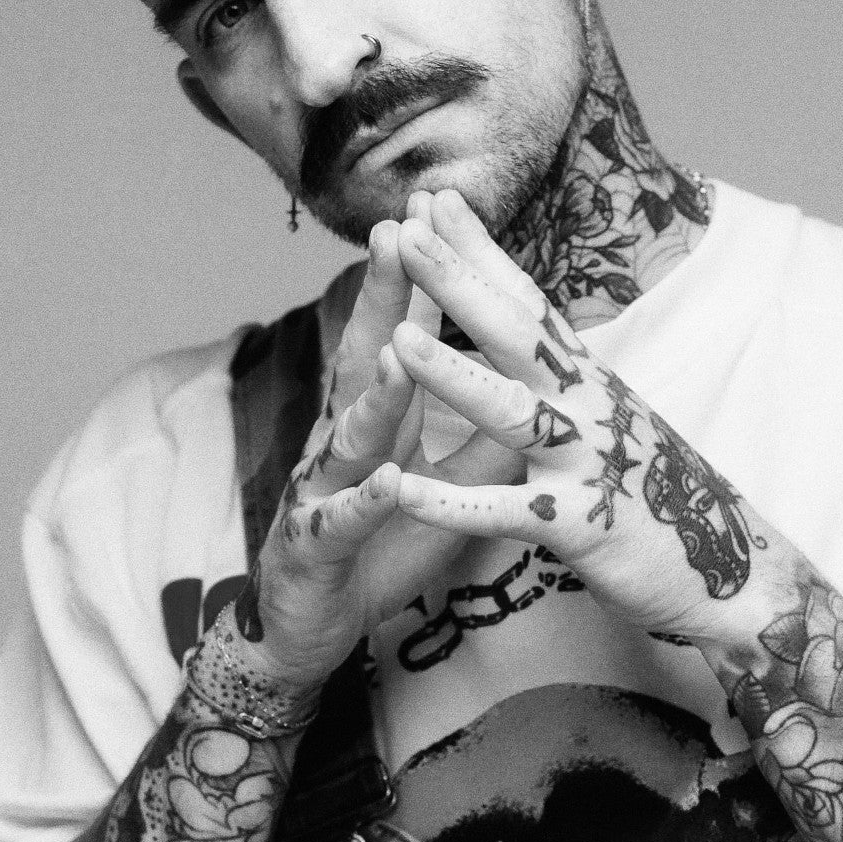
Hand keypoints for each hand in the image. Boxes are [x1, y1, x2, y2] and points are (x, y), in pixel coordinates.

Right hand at [226, 205, 521, 691]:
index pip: (397, 335)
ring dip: (379, 392)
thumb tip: (533, 390)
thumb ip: (477, 441)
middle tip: (395, 232)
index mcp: (375, 423)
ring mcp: (321, 492)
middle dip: (381, 298)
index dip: (419, 278)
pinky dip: (367, 501)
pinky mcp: (314, 549)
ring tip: (402, 347)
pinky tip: (390, 481)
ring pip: (352, 436)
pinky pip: (343, 521)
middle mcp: (342, 443)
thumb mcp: (438, 489)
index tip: (437, 210)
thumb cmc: (376, 552)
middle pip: (362, 358)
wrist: (309, 631)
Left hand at [388, 190, 778, 649]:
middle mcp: (588, 408)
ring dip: (453, 375)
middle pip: (517, 333)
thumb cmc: (658, 498)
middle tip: (405, 228)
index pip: (527, 300)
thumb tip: (530, 336)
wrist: (730, 571)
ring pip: (511, 414)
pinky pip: (506, 514)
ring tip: (396, 339)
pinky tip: (402, 489)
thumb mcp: (610, 422)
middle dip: (459, 281)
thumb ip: (566, 381)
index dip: (481, 250)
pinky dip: (452, 504)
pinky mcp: (579, 527)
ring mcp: (585, 465)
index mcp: (587, 382)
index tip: (435, 197)